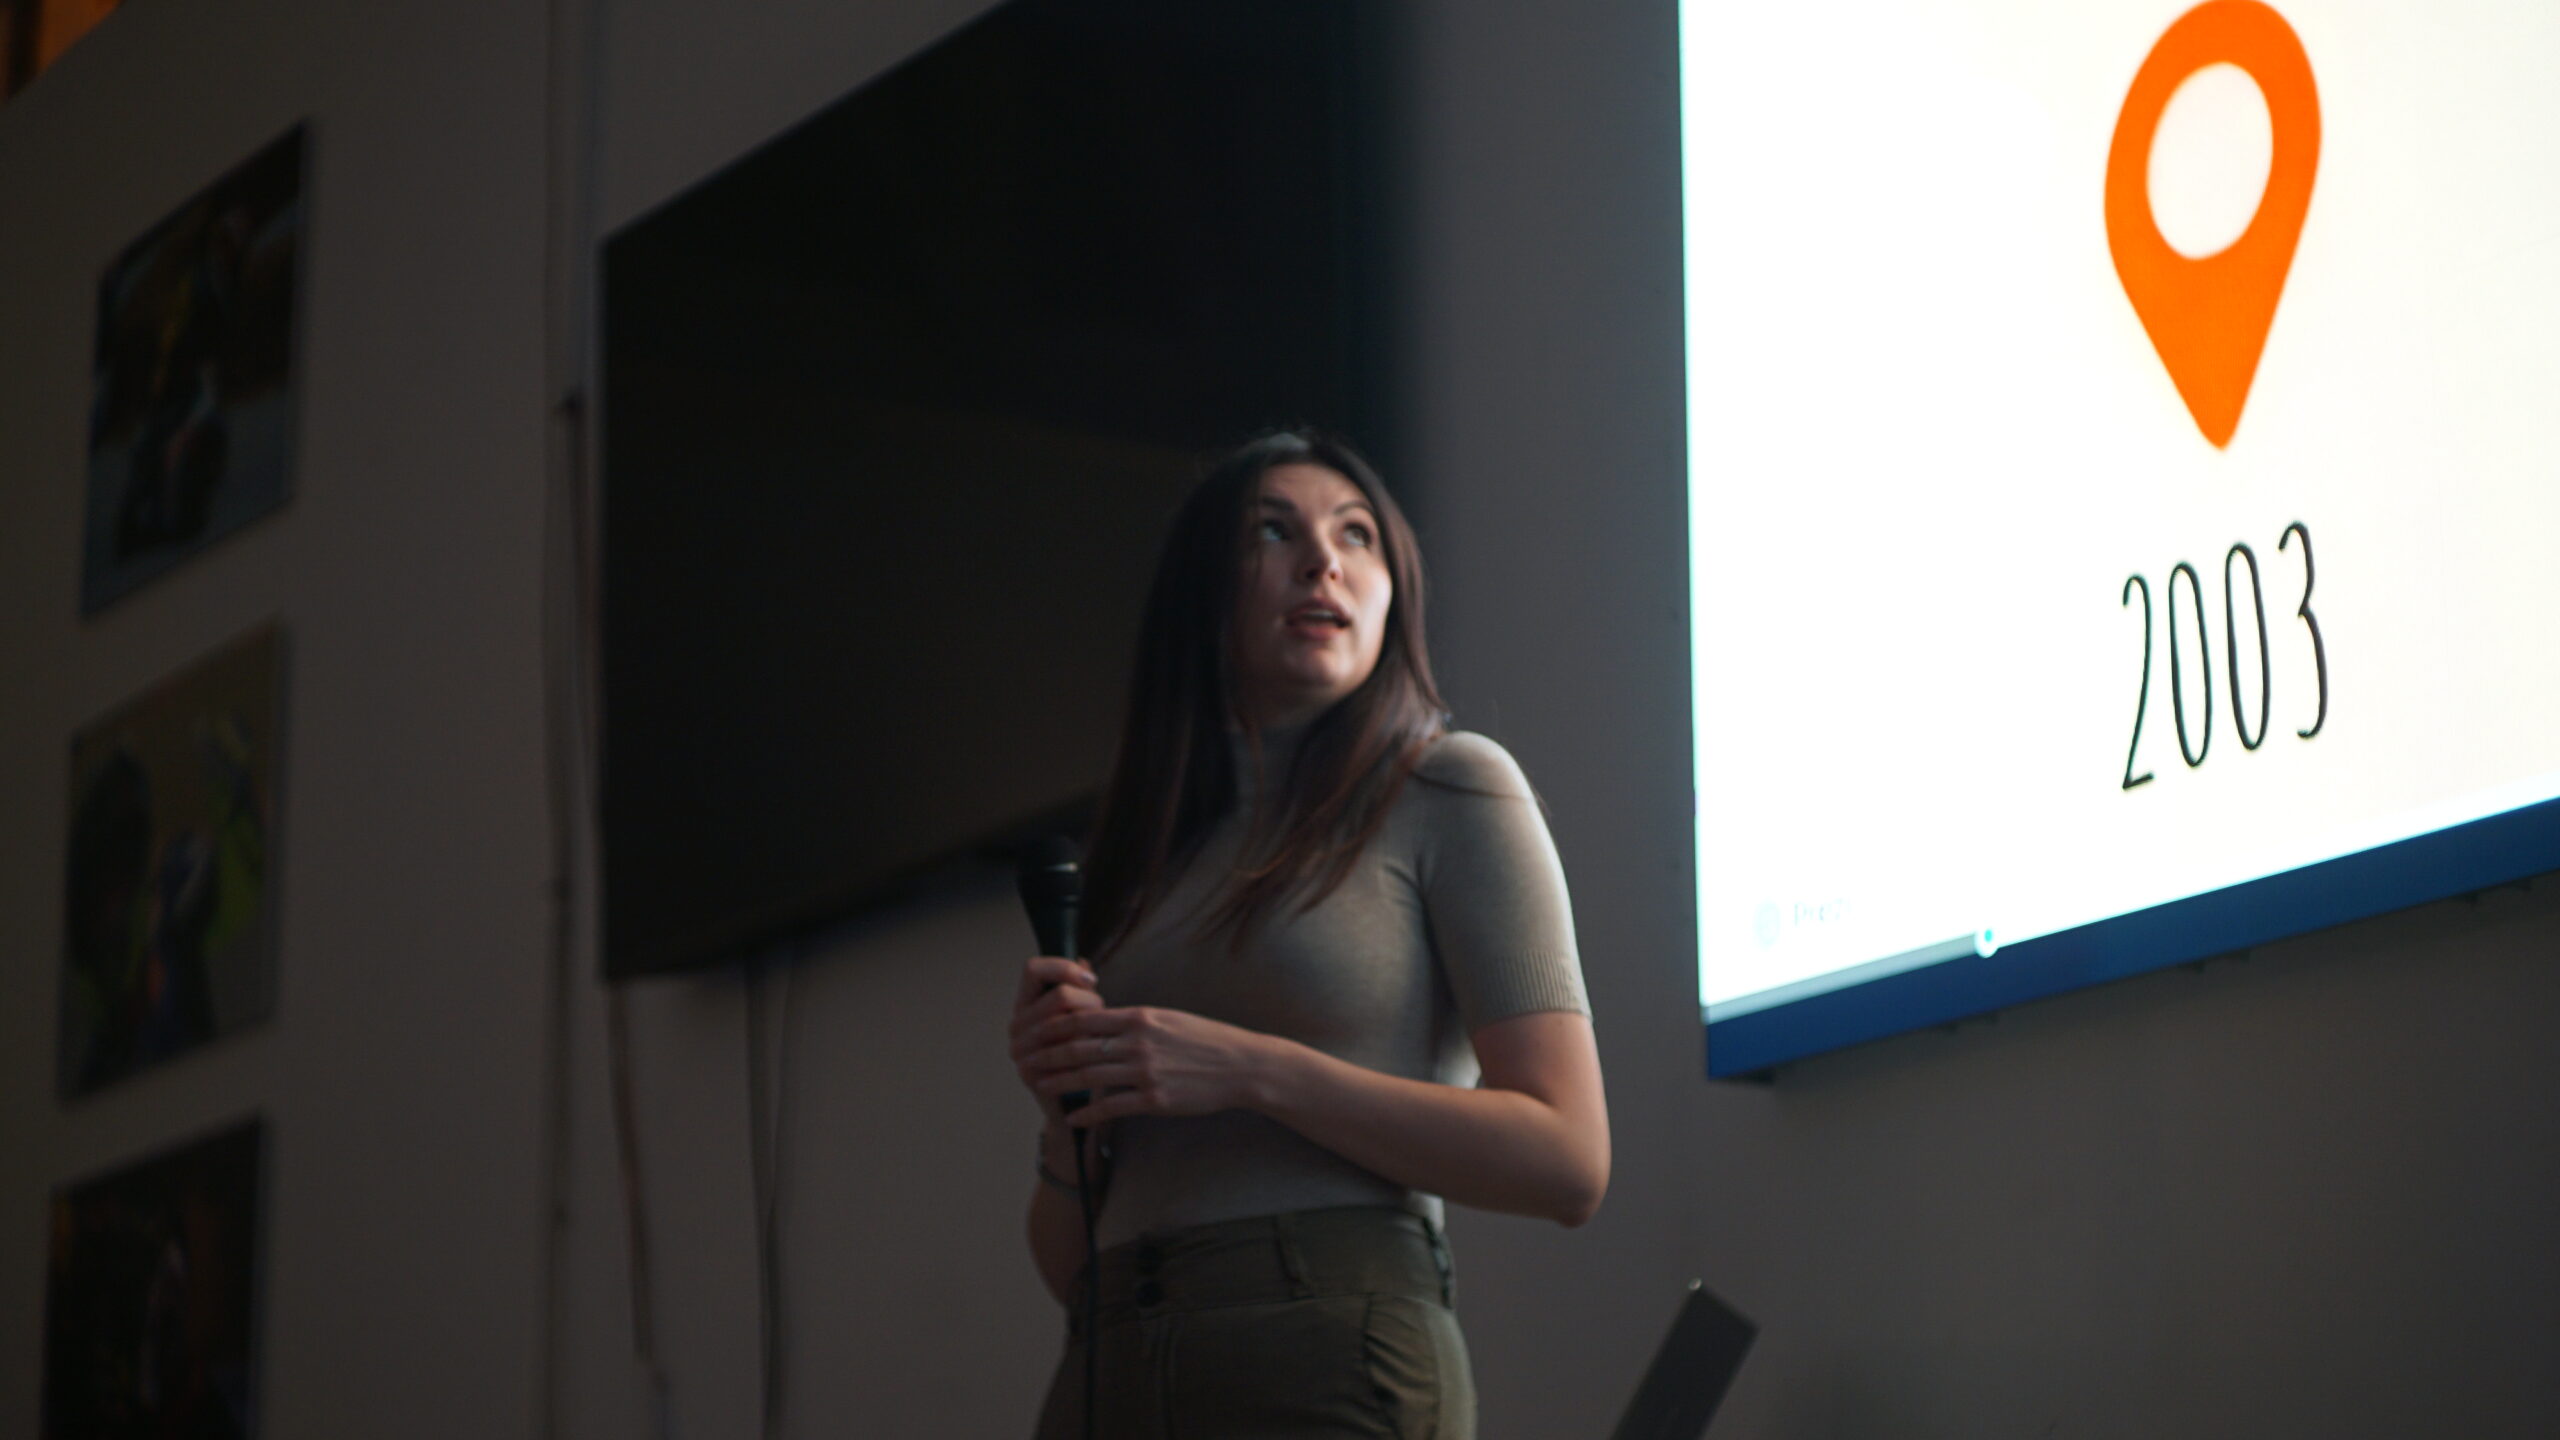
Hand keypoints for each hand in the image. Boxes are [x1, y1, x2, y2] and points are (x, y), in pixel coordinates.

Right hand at [1007, 955, 1102, 1126]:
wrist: (1073, 1106)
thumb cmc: (1081, 1057)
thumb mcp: (1080, 1018)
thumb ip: (1078, 990)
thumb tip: (1083, 960)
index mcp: (1025, 1005)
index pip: (1032, 969)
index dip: (1063, 968)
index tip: (1092, 980)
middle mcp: (1017, 1025)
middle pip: (1058, 995)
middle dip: (1090, 1002)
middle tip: (1104, 1015)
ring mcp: (1020, 1051)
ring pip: (1067, 1022)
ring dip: (1093, 1028)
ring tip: (1103, 1036)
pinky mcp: (1031, 1074)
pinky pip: (1066, 1051)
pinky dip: (1087, 1051)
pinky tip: (1098, 1057)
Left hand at [1020, 1004, 1275, 1126]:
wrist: (1240, 1066)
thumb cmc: (1205, 1040)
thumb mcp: (1168, 1019)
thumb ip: (1134, 1021)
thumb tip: (1101, 1019)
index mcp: (1140, 1018)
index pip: (1085, 1018)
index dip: (1054, 1026)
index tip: (1035, 1031)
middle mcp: (1138, 1042)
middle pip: (1078, 1047)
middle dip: (1046, 1054)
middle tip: (1025, 1059)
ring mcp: (1145, 1072)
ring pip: (1088, 1077)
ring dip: (1058, 1082)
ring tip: (1039, 1085)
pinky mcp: (1154, 1100)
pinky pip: (1110, 1107)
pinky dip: (1087, 1113)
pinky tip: (1073, 1117)